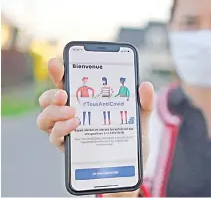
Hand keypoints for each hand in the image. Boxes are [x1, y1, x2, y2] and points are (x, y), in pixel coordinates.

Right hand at [36, 58, 153, 196]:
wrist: (133, 166)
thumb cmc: (132, 137)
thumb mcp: (141, 118)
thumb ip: (144, 101)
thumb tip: (145, 85)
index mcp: (87, 100)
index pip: (68, 82)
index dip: (58, 71)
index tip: (57, 63)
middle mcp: (73, 113)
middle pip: (49, 98)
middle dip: (51, 93)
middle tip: (64, 93)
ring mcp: (68, 130)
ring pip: (45, 118)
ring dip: (53, 112)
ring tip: (72, 112)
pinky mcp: (69, 148)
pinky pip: (53, 137)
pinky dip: (60, 130)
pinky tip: (75, 125)